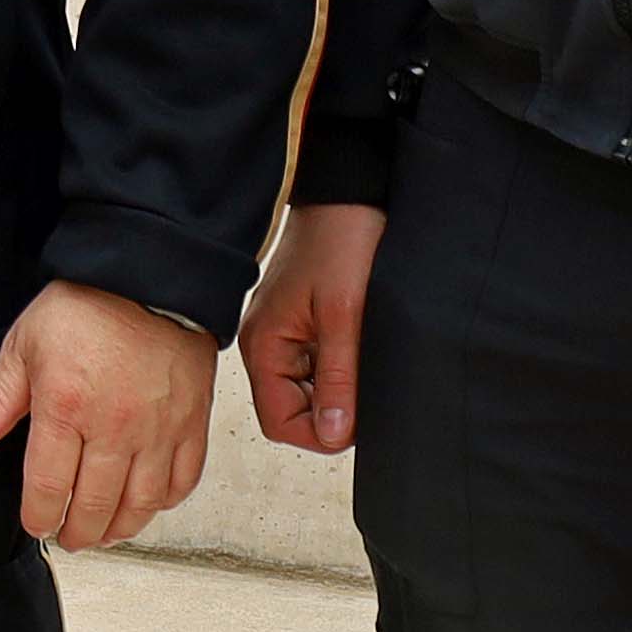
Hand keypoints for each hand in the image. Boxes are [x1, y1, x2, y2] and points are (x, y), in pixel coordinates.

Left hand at [0, 278, 213, 549]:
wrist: (149, 277)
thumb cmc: (84, 307)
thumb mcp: (24, 345)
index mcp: (65, 408)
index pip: (47, 487)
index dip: (39, 516)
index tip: (36, 524)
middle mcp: (114, 428)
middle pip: (95, 506)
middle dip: (78, 532)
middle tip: (69, 538)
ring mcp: (159, 430)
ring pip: (141, 504)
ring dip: (121, 528)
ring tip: (104, 532)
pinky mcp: (193, 424)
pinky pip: (182, 481)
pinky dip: (163, 502)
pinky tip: (147, 504)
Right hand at [240, 201, 382, 454]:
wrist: (349, 195)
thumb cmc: (341, 242)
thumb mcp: (344, 316)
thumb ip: (337, 379)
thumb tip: (333, 435)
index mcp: (263, 346)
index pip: (281, 422)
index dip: (321, 431)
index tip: (360, 413)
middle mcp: (267, 345)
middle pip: (295, 410)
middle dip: (334, 407)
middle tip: (368, 379)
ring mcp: (285, 335)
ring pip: (311, 391)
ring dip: (342, 385)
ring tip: (365, 354)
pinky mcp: (304, 325)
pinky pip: (320, 366)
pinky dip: (344, 366)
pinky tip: (362, 343)